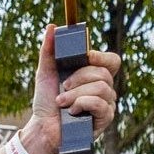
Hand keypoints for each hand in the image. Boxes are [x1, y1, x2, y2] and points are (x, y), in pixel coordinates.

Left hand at [24, 26, 121, 153]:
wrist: (42, 127)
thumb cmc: (46, 101)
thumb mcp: (45, 72)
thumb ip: (49, 50)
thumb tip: (52, 27)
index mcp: (93, 75)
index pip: (111, 60)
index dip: (101, 56)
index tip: (86, 56)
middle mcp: (104, 88)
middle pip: (103, 73)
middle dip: (79, 78)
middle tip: (63, 86)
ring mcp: (106, 103)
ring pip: (101, 87)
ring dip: (76, 93)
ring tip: (62, 102)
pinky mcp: (105, 119)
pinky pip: (100, 103)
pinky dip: (82, 104)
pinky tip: (71, 111)